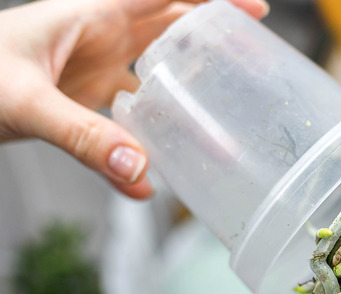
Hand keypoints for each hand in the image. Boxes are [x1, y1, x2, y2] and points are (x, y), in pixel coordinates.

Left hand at [0, 0, 268, 198]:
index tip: (254, 10)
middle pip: (173, 26)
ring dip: (195, 86)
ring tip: (232, 110)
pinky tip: (174, 158)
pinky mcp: (88, 99)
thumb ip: (82, 135)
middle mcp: (100, 35)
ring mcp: (96, 67)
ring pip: (161, 68)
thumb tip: (142, 172)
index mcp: (92, 13)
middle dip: (217, 37)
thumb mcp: (23, 102)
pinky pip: (137, 111)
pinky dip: (159, 132)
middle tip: (258, 57)